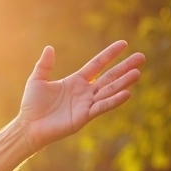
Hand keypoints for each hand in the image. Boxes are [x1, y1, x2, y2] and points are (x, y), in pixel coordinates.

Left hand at [18, 41, 144, 149]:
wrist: (28, 127)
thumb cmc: (32, 105)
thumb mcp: (37, 80)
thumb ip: (44, 65)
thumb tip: (49, 47)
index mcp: (76, 81)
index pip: (97, 64)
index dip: (110, 54)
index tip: (124, 44)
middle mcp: (85, 91)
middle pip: (109, 76)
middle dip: (125, 67)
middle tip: (142, 57)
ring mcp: (86, 104)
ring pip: (109, 91)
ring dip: (123, 82)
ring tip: (137, 73)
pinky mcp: (84, 117)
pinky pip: (102, 107)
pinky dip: (114, 101)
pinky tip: (127, 93)